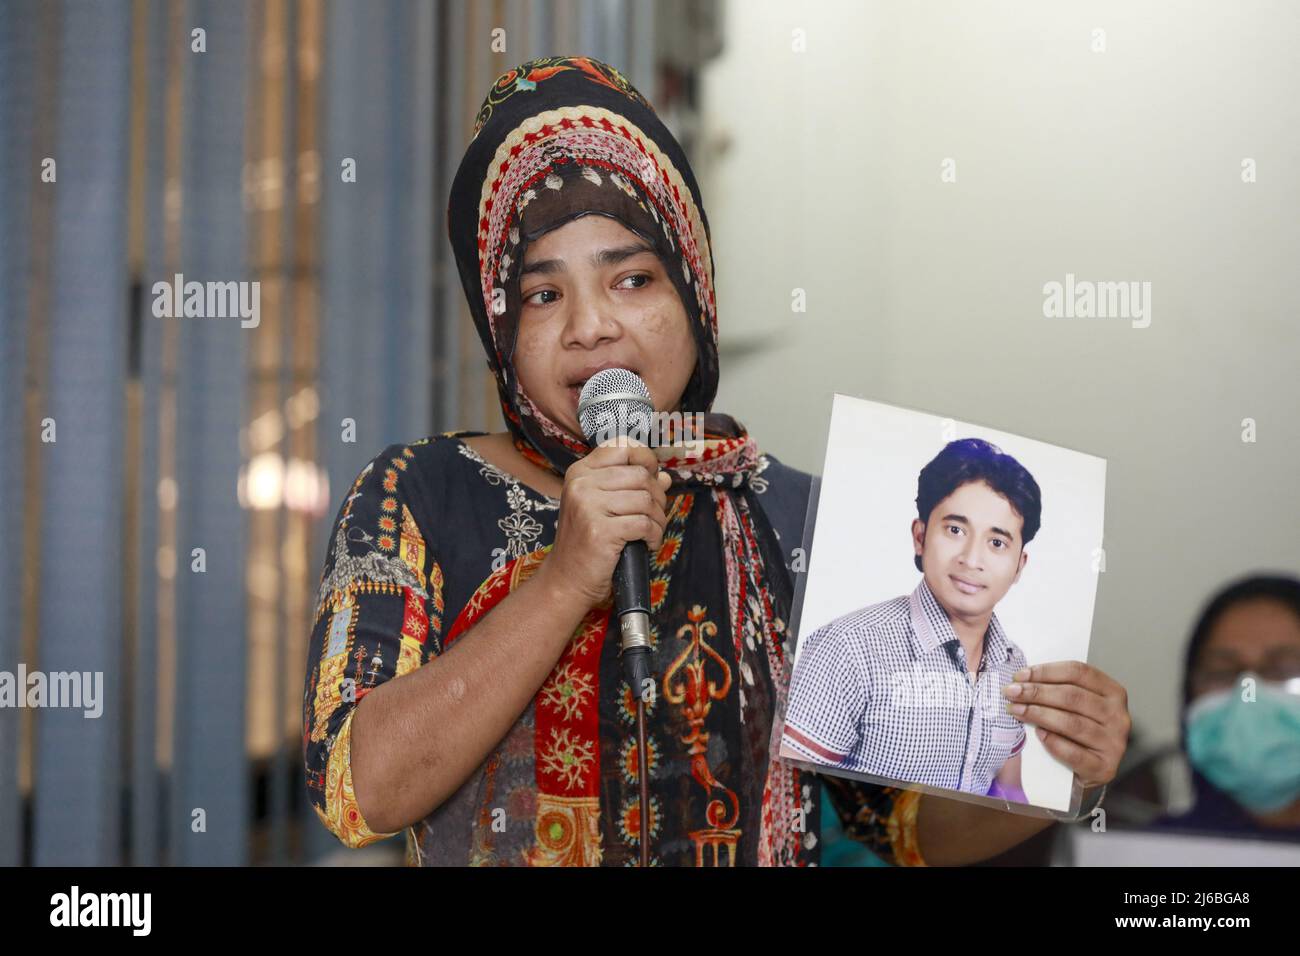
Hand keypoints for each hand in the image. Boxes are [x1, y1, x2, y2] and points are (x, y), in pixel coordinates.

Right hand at [538, 438, 671, 608]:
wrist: (567, 579)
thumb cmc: (588, 541)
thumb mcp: (604, 506)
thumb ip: (632, 487)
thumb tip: (665, 477)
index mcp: (580, 472)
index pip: (622, 446)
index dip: (646, 459)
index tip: (653, 477)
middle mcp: (581, 484)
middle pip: (641, 475)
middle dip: (658, 497)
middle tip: (655, 515)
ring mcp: (588, 506)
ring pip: (646, 499)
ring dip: (659, 519)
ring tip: (651, 532)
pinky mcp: (599, 531)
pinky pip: (644, 524)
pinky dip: (654, 535)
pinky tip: (648, 544)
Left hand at [1001, 661, 1130, 789]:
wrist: (1085, 772)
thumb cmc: (1076, 733)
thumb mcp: (1075, 706)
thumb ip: (1058, 690)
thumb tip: (1023, 679)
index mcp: (1113, 693)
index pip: (1079, 672)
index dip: (1046, 671)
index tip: (1020, 675)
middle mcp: (1118, 716)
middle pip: (1073, 696)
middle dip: (1037, 692)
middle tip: (1012, 692)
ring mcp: (1114, 744)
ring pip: (1072, 723)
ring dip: (1038, 714)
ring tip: (1016, 710)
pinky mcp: (1104, 768)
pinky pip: (1074, 753)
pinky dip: (1052, 742)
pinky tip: (1037, 734)